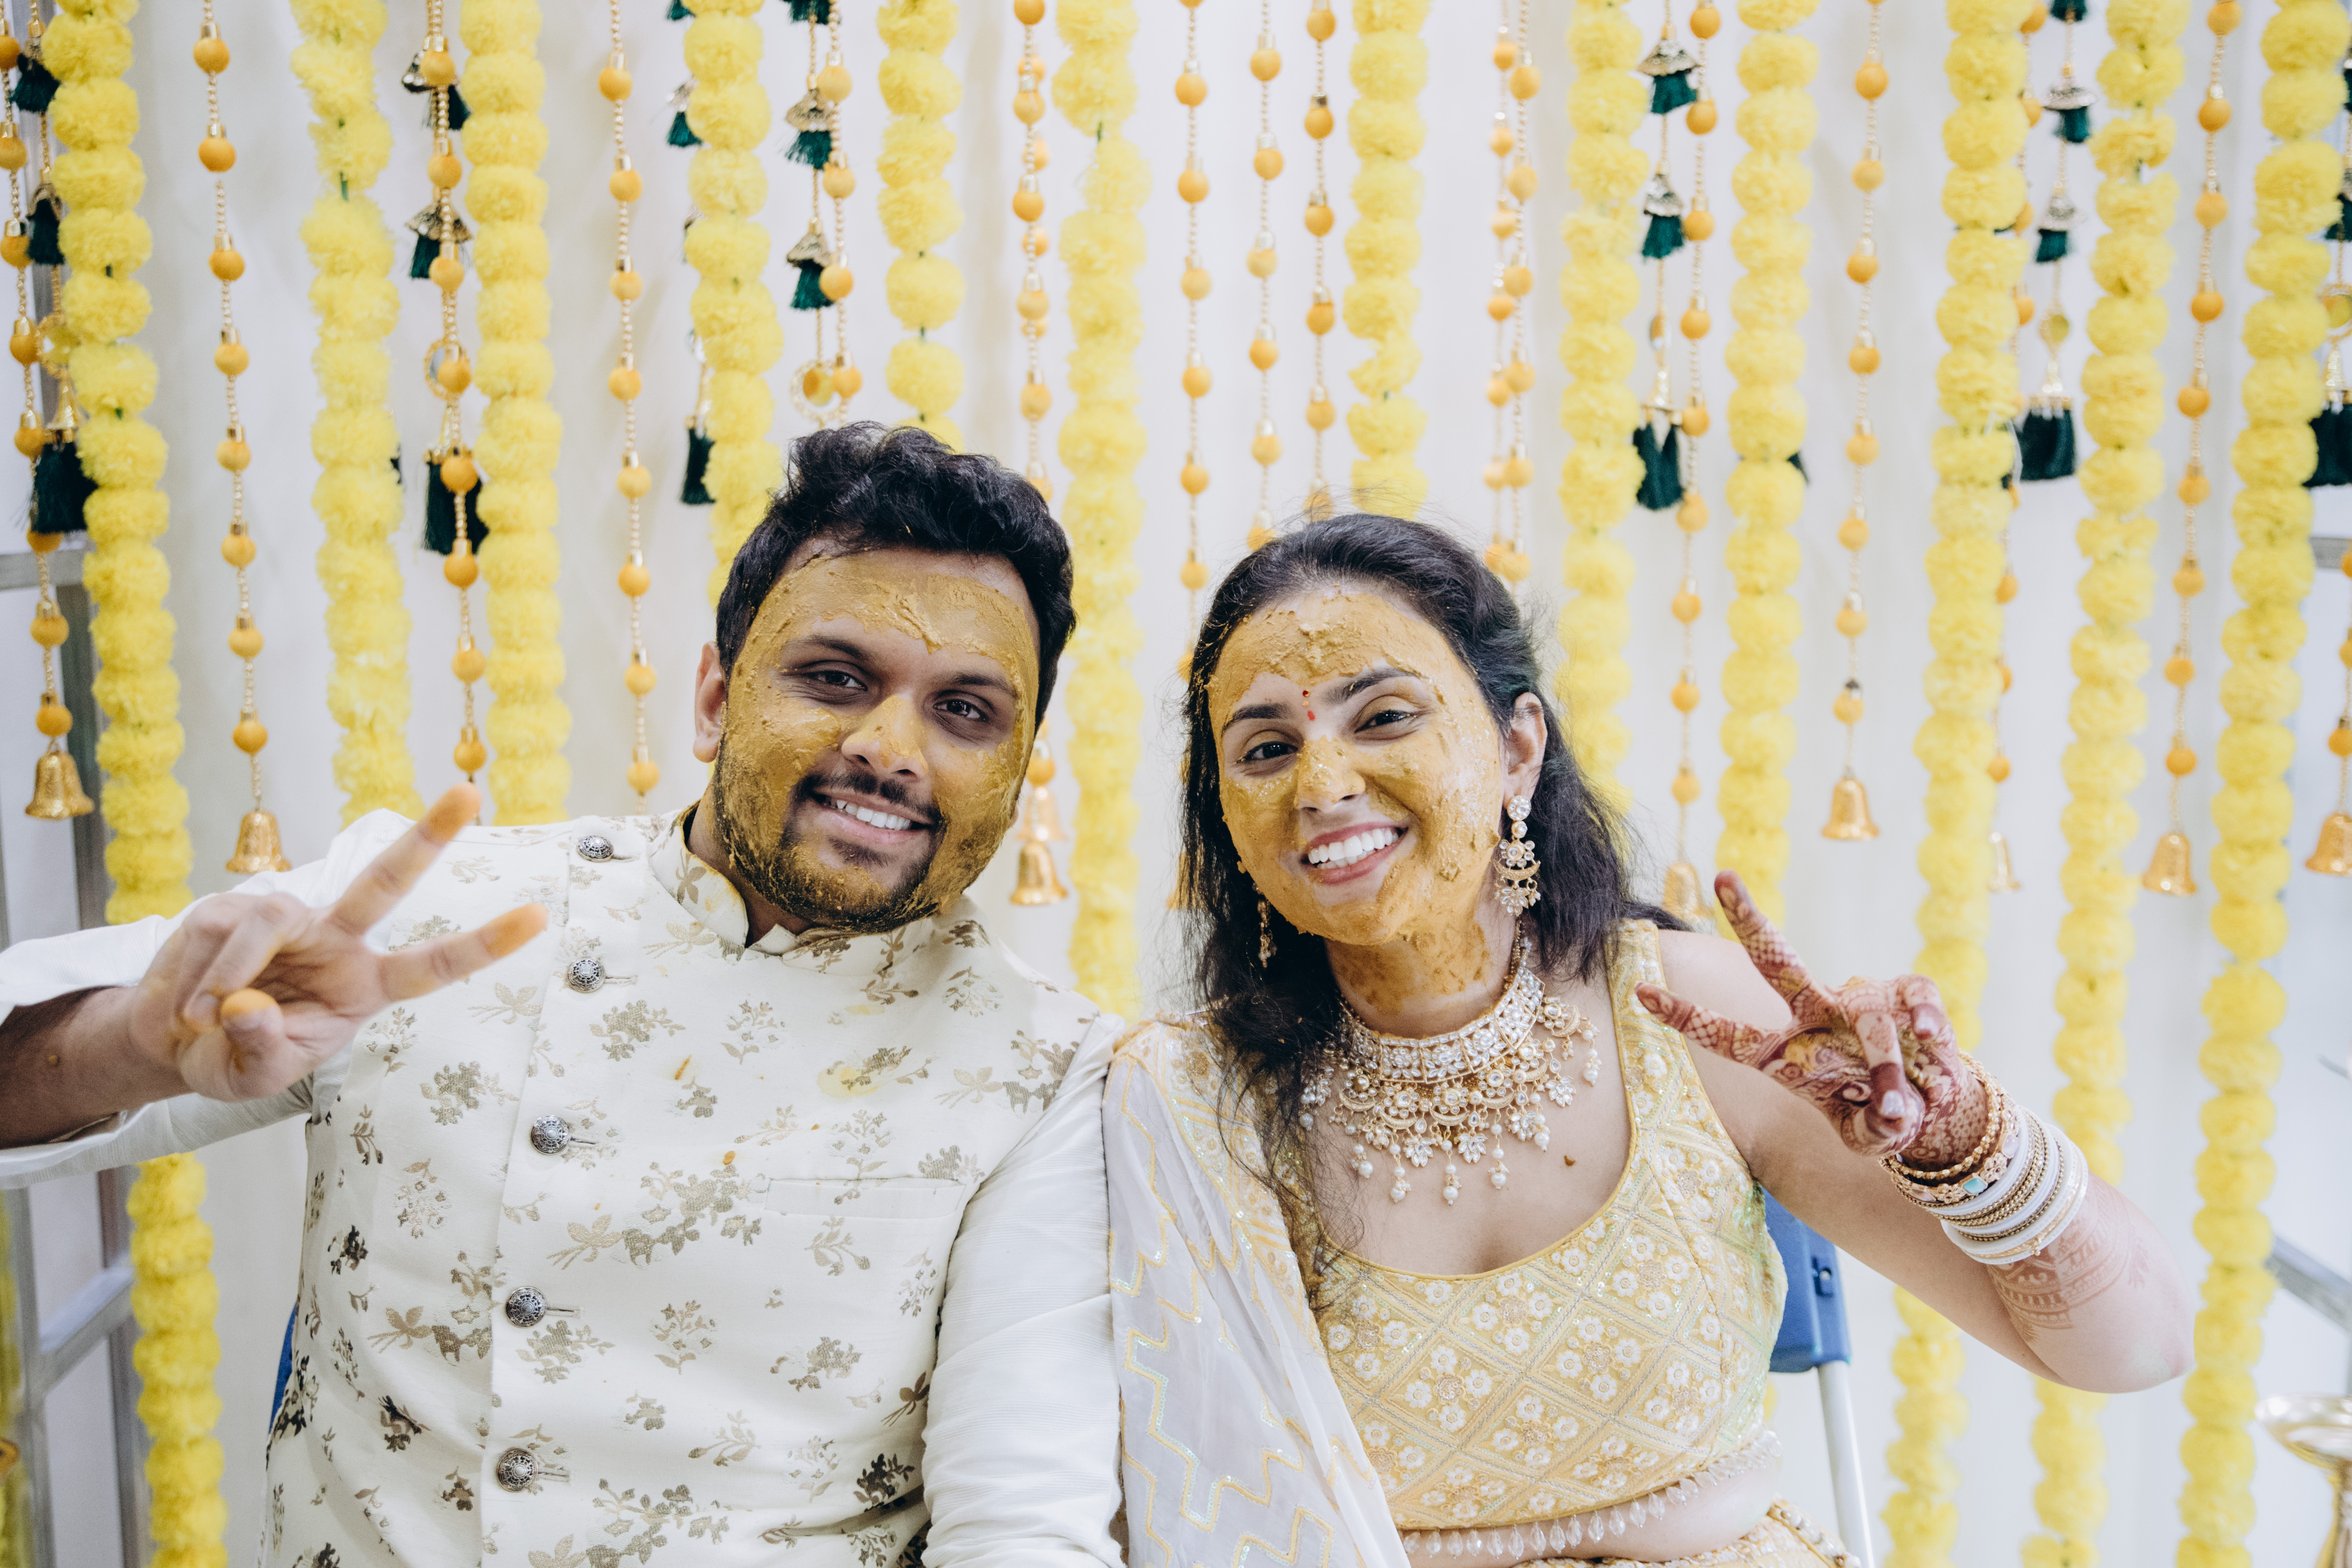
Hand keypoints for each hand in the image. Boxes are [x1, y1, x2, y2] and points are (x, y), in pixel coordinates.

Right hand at [126, 786, 546, 1101]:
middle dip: (428, 836)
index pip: (434, 964)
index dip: (485, 943)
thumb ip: (264, 1047)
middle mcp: (336, 940)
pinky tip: (183, 1008)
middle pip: (387, 881)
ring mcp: (286, 920)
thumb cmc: (233, 1059)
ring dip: (228, 978)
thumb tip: (247, 1005)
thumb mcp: (254, 1076)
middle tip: (470, 792)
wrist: (174, 1044)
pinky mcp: (229, 908)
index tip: (540, 915)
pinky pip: (218, 937)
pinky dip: (194, 981)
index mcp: (365, 984)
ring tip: (201, 1021)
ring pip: (268, 925)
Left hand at [1632, 871, 1981, 1161]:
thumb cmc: (1880, 1119)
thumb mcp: (1871, 1139)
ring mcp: (1861, 1000)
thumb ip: (1877, 1129)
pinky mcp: (1908, 994)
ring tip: (1901, 1103)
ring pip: (1871, 1017)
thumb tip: (1892, 1106)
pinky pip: (1917, 1005)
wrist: (1933, 1106)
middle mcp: (1816, 1014)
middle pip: (1775, 960)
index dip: (1687, 1016)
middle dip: (1749, 918)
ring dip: (1889, 1064)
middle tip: (1720, 875)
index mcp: (1786, 1053)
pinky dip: (1929, 1033)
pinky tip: (1934, 1059)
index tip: (1641, 994)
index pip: (1728, 1034)